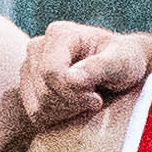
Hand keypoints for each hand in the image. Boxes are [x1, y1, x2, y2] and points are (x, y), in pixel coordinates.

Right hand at [0, 24, 151, 151]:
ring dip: (65, 112)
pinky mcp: (28, 87)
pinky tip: (74, 108)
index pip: (51, 72)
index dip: (74, 92)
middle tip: (95, 100)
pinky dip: (56, 118)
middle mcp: (38, 47)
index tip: (97, 97)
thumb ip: (99, 67)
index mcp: (60, 33)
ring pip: (37, 106)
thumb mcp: (122, 61)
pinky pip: (35, 115)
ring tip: (85, 102)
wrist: (119, 67)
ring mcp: (29, 67)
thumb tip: (72, 79)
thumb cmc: (124, 60)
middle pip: (44, 92)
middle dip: (72, 103)